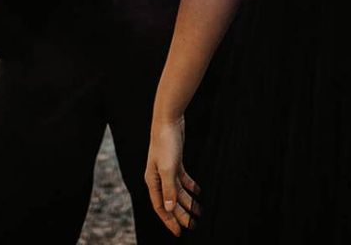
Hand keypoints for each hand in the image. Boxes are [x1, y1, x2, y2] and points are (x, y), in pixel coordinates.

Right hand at [146, 116, 199, 235]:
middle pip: (171, 201)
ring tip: (197, 212)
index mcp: (153, 181)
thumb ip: (169, 188)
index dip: (170, 220)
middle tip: (191, 225)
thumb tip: (170, 208)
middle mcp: (158, 178)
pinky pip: (183, 178)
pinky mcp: (176, 161)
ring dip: (187, 201)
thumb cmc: (165, 143)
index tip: (179, 231)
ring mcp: (167, 169)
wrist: (168, 120)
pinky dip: (190, 186)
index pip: (161, 207)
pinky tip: (197, 192)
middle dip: (181, 214)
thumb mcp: (168, 167)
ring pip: (178, 191)